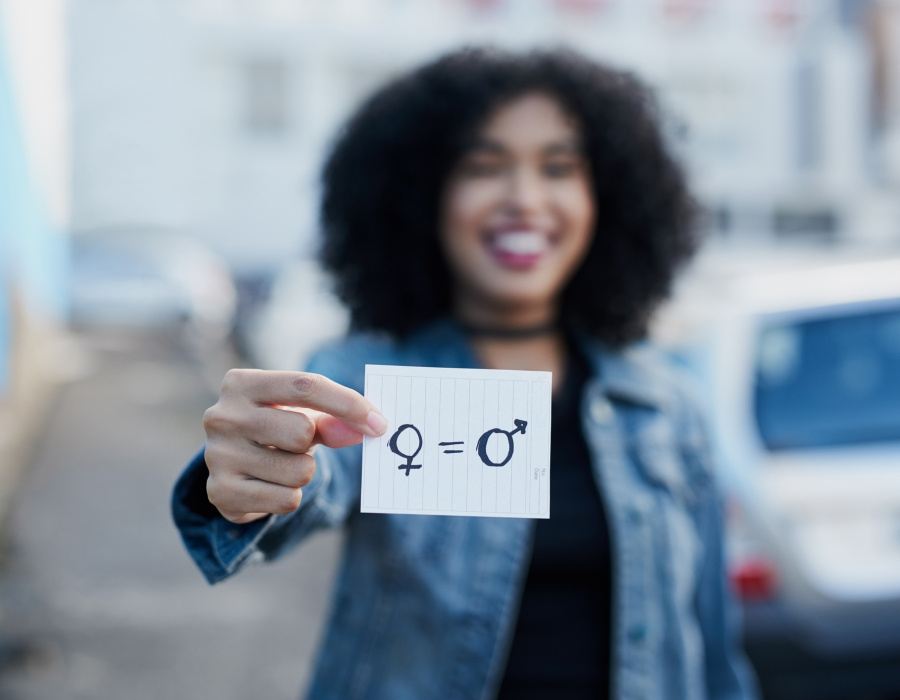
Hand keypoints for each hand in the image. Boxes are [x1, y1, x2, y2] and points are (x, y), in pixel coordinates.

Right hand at [202, 369, 387, 523]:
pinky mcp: (221, 493)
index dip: (348, 404)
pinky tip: (270, 486)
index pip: (305, 386)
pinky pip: (286, 500)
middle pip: (302, 431)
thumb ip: (336, 419)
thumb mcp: (302, 414)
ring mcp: (218, 456)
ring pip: (299, 471)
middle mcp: (222, 416)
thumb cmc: (275, 428)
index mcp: (241, 383)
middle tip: (296, 444)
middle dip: (312, 443)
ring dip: (303, 472)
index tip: (380, 424)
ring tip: (280, 466)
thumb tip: (372, 427)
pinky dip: (290, 496)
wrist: (232, 466)